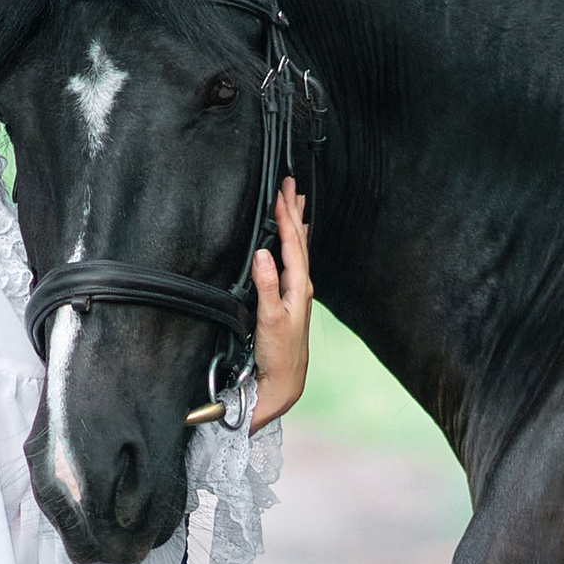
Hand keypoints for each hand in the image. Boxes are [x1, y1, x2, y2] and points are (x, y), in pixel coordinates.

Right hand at [249, 181, 310, 426]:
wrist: (284, 380)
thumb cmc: (278, 353)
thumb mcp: (269, 319)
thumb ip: (266, 286)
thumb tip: (262, 253)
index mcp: (298, 287)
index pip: (292, 244)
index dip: (286, 216)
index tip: (281, 191)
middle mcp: (301, 286)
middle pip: (299, 240)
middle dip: (294, 211)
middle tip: (291, 183)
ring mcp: (297, 292)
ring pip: (298, 249)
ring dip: (296, 224)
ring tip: (297, 201)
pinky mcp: (290, 299)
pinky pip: (294, 262)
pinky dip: (295, 244)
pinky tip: (296, 240)